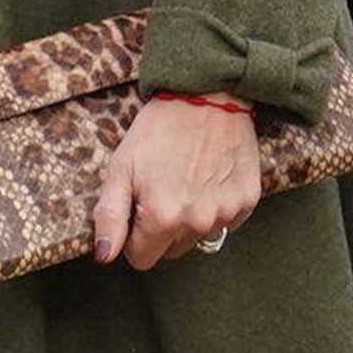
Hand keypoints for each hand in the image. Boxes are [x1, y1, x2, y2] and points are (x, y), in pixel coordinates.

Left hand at [93, 95, 260, 269]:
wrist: (206, 93)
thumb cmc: (160, 127)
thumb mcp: (122, 165)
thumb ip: (110, 215)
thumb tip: (105, 255)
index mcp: (163, 218)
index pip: (142, 258)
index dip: (134, 235)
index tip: (137, 206)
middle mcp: (197, 223)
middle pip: (171, 250)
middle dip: (161, 227)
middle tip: (160, 186)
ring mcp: (225, 213)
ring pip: (198, 236)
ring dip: (189, 216)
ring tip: (185, 175)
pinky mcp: (247, 200)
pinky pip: (226, 220)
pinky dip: (215, 204)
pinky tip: (209, 175)